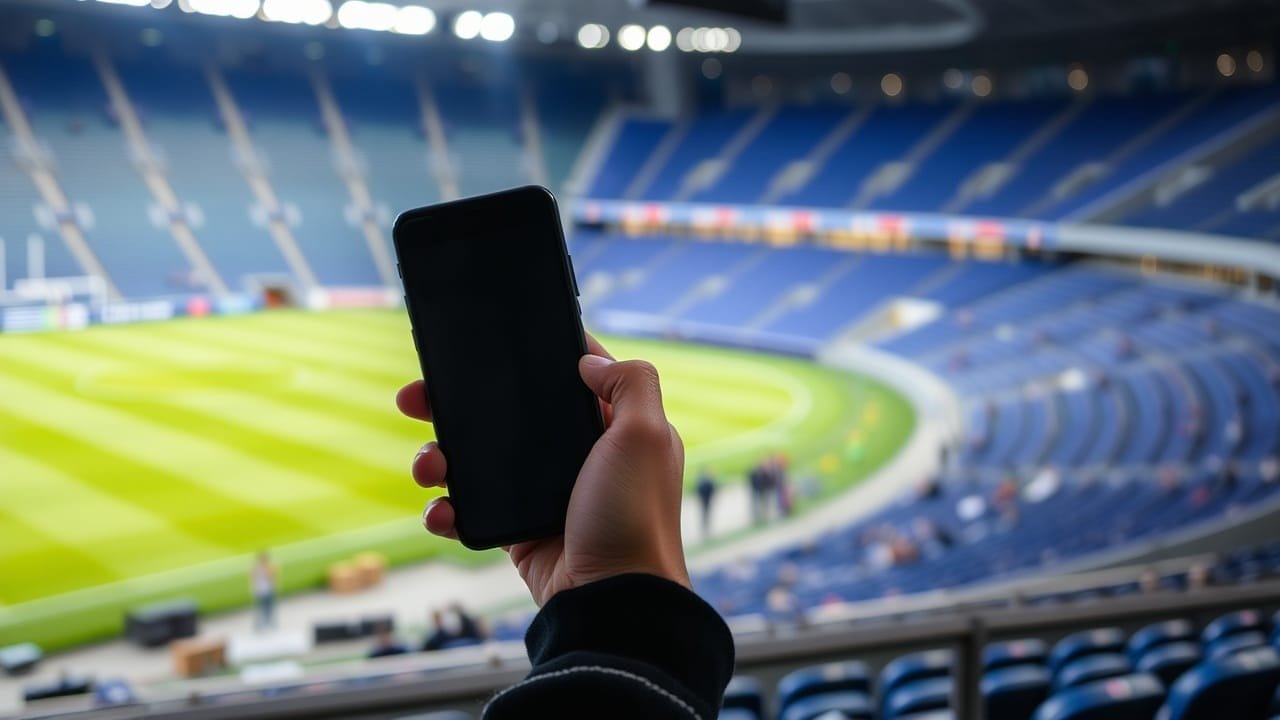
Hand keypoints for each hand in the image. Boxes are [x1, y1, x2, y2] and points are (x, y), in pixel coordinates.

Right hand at [396, 334, 689, 605]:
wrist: (612, 599)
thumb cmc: (633, 516)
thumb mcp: (647, 436)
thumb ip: (630, 383)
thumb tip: (587, 360)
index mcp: (611, 427)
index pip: (569, 376)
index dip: (531, 357)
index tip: (489, 342)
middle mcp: (578, 456)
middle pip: (507, 414)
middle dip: (457, 404)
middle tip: (416, 398)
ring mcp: (543, 493)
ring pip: (478, 459)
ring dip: (440, 456)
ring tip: (427, 465)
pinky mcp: (517, 530)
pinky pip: (470, 509)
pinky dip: (446, 509)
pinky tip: (440, 511)